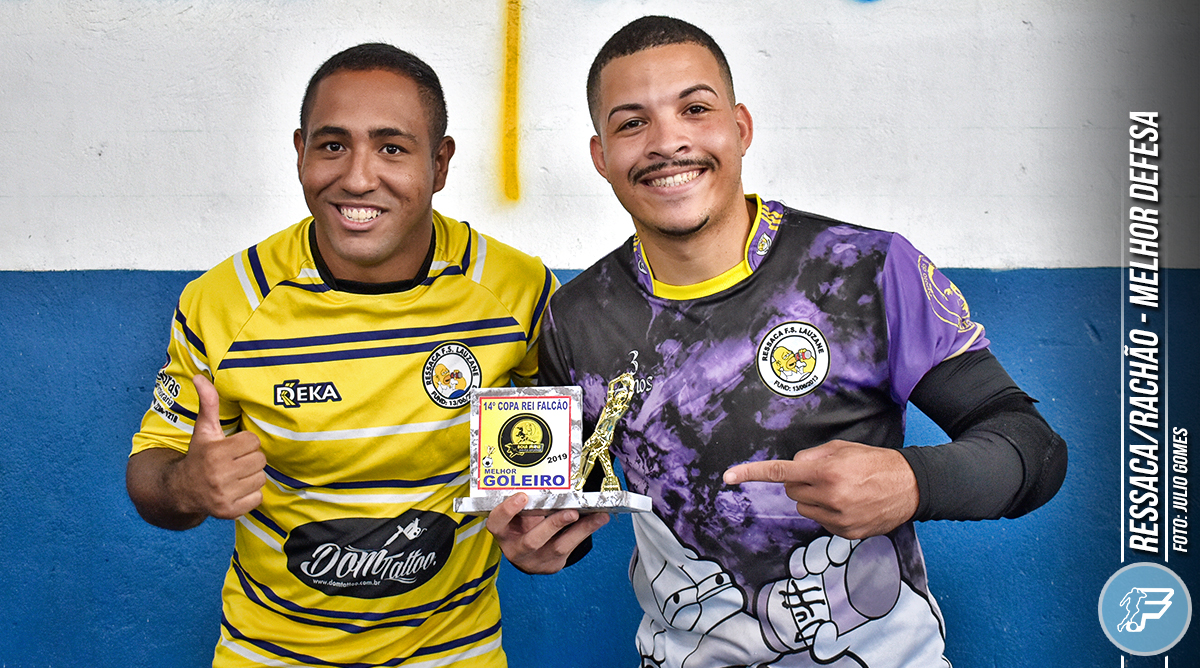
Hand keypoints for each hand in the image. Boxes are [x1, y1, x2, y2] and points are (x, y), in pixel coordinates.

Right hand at [173, 374, 266, 518]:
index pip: (253, 441)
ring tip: (235, 475)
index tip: (232, 447)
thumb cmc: (199, 455)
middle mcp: (219, 476)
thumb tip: (200, 376)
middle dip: (250, 459)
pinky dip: (250, 495)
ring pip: (261, 478)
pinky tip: (235, 490)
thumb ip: (208, 403)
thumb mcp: (204, 430)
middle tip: (234, 462)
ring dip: (251, 476)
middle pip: (260, 460)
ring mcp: (224, 496)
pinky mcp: (230, 512)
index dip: (245, 443)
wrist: (182, 490)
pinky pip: (258, 498)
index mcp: (215, 453)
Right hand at [485, 493, 609, 573]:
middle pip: (532, 541)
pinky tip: (599, 520)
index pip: (497, 523)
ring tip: (597, 517)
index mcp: (502, 532)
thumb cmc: (521, 526)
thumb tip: (550, 477)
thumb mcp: (517, 515)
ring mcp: (534, 560)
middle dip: (553, 525)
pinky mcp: (552, 565)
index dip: (507, 510)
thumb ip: (527, 502)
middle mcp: (515, 549)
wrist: (526, 554)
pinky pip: (570, 549)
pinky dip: (585, 532)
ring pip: (557, 547)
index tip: (522, 496)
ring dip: (579, 530)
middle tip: (571, 512)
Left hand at [723, 440, 917, 538]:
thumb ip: (813, 456)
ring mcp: (837, 519)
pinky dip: (827, 513)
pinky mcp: (845, 533)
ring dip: (812, 498)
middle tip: (825, 475)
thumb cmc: (875, 462)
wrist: (911, 486)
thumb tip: (793, 467)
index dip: (751, 473)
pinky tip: (848, 504)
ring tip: (840, 489)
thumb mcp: (843, 448)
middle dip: (801, 481)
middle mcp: (829, 497)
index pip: (780, 471)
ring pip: (803, 508)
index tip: (727, 477)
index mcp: (826, 471)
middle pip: (791, 490)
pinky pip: (820, 522)